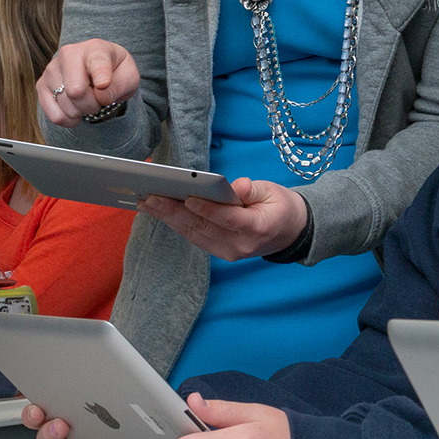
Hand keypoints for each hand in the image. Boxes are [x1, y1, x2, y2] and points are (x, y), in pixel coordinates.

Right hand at [40, 39, 139, 126]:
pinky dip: (69, 120)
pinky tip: (75, 111)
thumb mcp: (129, 77)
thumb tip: (100, 97)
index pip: (97, 63)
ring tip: (87, 101)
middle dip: (92, 105)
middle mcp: (69, 54)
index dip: (100, 76)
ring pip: (66, 106)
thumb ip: (120, 86)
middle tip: (99, 101)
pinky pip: (54, 115)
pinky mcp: (41, 85)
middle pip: (76, 91)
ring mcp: (52, 70)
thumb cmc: (115, 72)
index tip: (103, 84)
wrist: (97, 71)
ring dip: (82, 112)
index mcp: (95, 48)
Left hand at [139, 178, 307, 260]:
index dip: (208, 209)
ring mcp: (228, 252)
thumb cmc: (280, 207)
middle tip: (151, 197)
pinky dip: (176, 224)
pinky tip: (160, 212)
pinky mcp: (219, 252)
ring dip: (168, 217)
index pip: (228, 219)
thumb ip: (251, 190)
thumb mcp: (273, 191)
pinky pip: (194, 237)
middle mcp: (240, 245)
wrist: (290, 233)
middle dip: (174, 211)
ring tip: (147, 202)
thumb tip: (234, 187)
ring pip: (193, 233)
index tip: (188, 198)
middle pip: (203, 227)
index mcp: (258, 228)